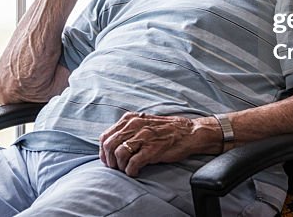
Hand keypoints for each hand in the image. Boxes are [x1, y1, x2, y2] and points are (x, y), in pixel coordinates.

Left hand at [98, 112, 220, 176]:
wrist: (188, 132)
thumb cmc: (165, 130)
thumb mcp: (143, 123)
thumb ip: (127, 130)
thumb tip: (110, 145)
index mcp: (130, 119)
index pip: (105, 136)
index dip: (103, 152)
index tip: (108, 160)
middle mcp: (134, 125)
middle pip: (109, 146)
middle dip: (110, 161)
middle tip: (116, 168)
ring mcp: (144, 137)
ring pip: (119, 154)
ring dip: (120, 166)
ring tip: (127, 170)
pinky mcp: (152, 149)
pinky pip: (133, 163)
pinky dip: (131, 171)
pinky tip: (135, 173)